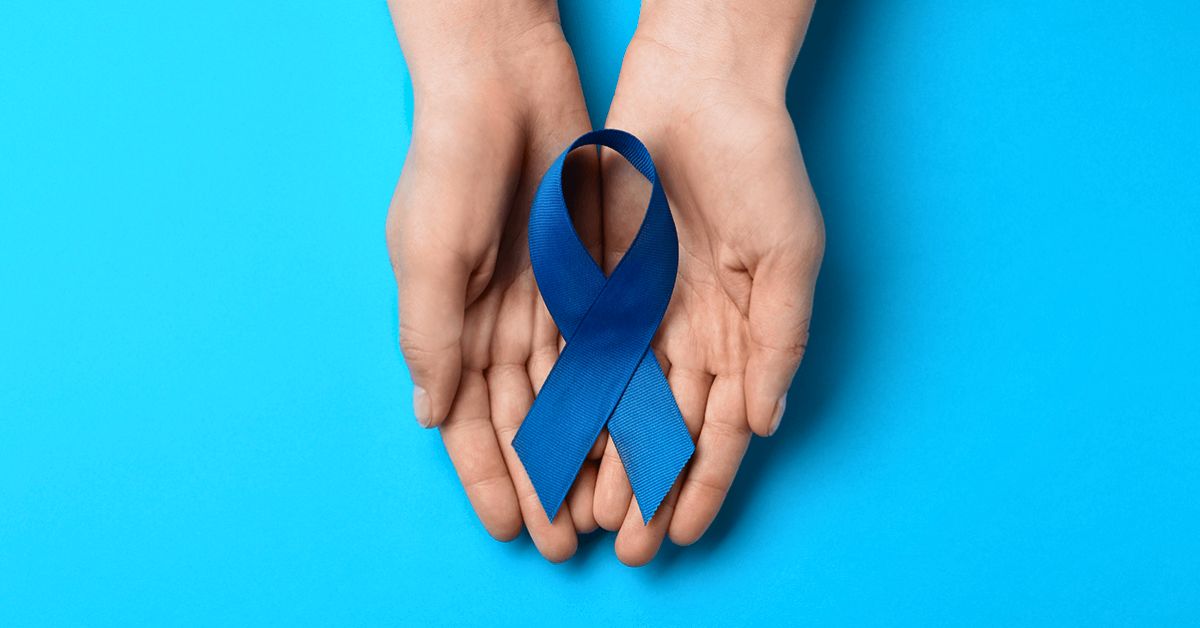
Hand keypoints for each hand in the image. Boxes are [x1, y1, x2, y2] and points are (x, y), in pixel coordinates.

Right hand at [384, 1, 600, 561]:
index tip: (513, 530)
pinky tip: (629, 437)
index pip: (468, 422)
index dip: (488, 478)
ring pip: (567, 397)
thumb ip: (431, 336)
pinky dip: (613, 396)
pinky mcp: (586, 280)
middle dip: (541, 483)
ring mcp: (543, 306)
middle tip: (563, 541)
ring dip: (582, 451)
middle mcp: (496, 326)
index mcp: (448, 327)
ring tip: (603, 505)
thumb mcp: (427, 255)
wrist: (503, 89)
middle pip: (522, 422)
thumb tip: (432, 416)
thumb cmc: (449, 168)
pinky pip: (604, 350)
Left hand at [593, 1, 823, 564]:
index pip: (720, 429)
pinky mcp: (600, 284)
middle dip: (646, 489)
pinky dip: (572, 400)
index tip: (678, 536)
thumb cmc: (759, 168)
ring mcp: (644, 312)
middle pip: (665, 429)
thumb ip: (778, 343)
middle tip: (624, 546)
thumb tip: (766, 424)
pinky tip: (558, 443)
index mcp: (742, 334)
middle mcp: (691, 334)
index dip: (702, 485)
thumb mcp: (788, 258)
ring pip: (619, 404)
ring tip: (584, 511)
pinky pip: (582, 352)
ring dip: (604, 459)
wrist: (698, 90)